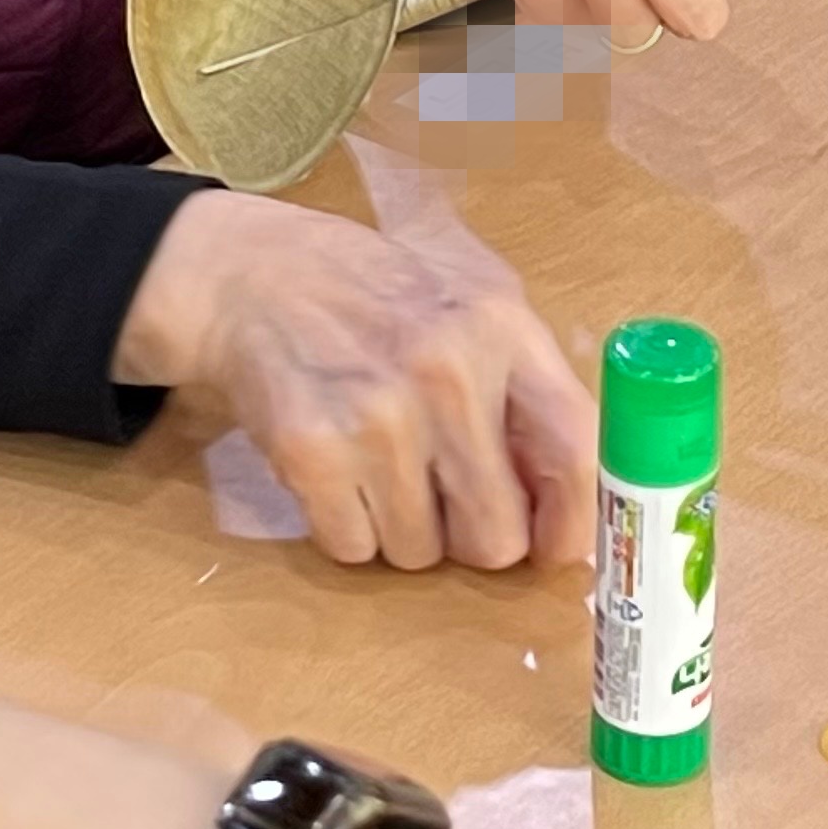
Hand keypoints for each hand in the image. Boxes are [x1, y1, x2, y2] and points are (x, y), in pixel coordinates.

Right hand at [115, 192, 593, 570]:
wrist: (253, 275)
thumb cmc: (376, 294)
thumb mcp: (471, 303)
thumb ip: (526, 386)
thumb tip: (565, 499)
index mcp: (500, 327)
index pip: (575, 449)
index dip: (573, 520)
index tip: (556, 546)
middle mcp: (447, 373)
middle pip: (496, 534)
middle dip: (472, 536)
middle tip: (446, 501)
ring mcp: (376, 417)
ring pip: (420, 553)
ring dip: (404, 530)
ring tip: (381, 465)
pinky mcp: (311, 451)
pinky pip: (354, 549)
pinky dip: (347, 527)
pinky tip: (337, 469)